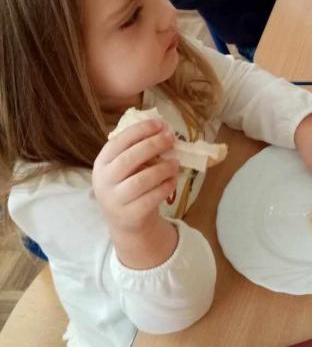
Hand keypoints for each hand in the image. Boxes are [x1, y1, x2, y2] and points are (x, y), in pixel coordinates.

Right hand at [92, 118, 178, 237]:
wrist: (126, 222)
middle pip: (129, 158)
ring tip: (175, 163)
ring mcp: (115, 201)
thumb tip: (164, 131)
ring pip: (141, 180)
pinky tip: (173, 180)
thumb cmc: (128, 185)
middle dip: (153, 145)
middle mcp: (104, 181)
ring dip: (163, 168)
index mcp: (102, 163)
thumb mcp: (126, 167)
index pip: (118, 141)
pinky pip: (151, 198)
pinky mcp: (130, 216)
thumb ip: (139, 150)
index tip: (160, 124)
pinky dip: (166, 186)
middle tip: (171, 139)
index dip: (140, 131)